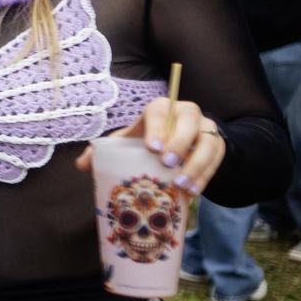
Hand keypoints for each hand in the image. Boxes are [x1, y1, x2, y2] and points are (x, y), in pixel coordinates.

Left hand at [75, 98, 223, 195]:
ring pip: (207, 142)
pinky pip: (216, 160)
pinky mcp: (219, 146)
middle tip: (167, 164)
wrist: (180, 142)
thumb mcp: (127, 142)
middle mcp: (186, 113)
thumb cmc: (146, 140)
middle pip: (189, 122)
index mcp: (161, 108)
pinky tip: (192, 193)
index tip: (152, 148)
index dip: (156, 128)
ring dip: (196, 165)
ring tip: (181, 187)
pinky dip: (205, 177)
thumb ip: (103, 151)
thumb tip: (81, 165)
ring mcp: (206, 128)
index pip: (159, 110)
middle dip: (179, 143)